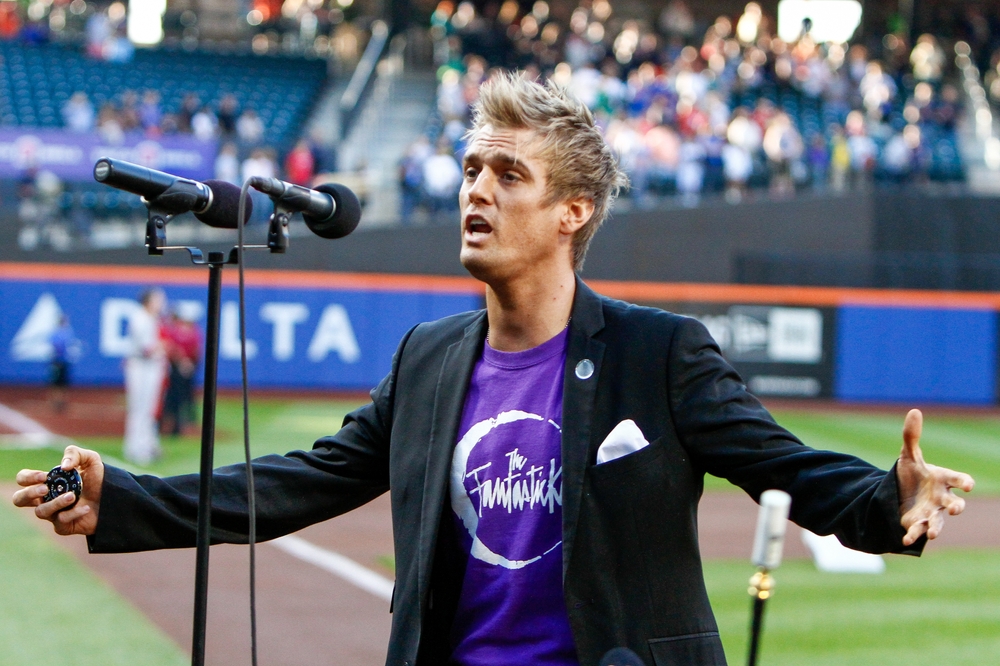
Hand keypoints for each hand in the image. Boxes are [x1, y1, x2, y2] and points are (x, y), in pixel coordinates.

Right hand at [11, 445, 103, 535]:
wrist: (116, 499)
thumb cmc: (99, 480)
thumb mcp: (90, 460)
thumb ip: (75, 454)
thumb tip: (64, 466)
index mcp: (47, 482)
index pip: (23, 479)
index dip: (28, 478)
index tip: (44, 476)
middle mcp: (45, 498)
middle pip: (19, 499)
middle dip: (28, 493)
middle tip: (45, 488)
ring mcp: (53, 513)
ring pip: (40, 512)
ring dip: (56, 503)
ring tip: (72, 496)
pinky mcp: (63, 526)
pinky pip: (60, 522)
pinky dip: (73, 514)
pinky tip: (85, 508)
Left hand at [896, 409, 974, 546]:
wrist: (900, 492)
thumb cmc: (912, 473)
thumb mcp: (908, 454)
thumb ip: (911, 436)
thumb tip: (914, 411)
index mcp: (942, 479)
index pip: (957, 479)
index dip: (963, 481)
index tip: (967, 485)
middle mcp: (941, 498)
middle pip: (954, 503)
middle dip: (956, 506)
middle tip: (957, 508)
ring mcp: (931, 512)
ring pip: (938, 521)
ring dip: (936, 527)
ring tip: (933, 533)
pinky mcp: (918, 523)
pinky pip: (917, 530)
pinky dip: (913, 535)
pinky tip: (906, 539)